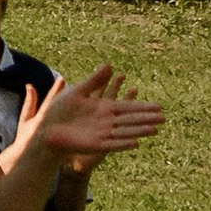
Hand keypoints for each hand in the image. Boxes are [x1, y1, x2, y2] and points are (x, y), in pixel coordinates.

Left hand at [30, 65, 165, 167]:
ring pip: (125, 132)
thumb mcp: (78, 92)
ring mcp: (102, 134)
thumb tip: (110, 65)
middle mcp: (106, 122)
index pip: (127, 106)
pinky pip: (112, 145)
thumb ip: (94, 80)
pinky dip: (123, 144)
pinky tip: (136, 143)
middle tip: (164, 118)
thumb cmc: (60, 111)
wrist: (46, 130)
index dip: (142, 106)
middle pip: (130, 120)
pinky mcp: (94, 145)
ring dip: (139, 131)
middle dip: (146, 119)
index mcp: (104, 108)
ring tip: (155, 130)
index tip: (158, 106)